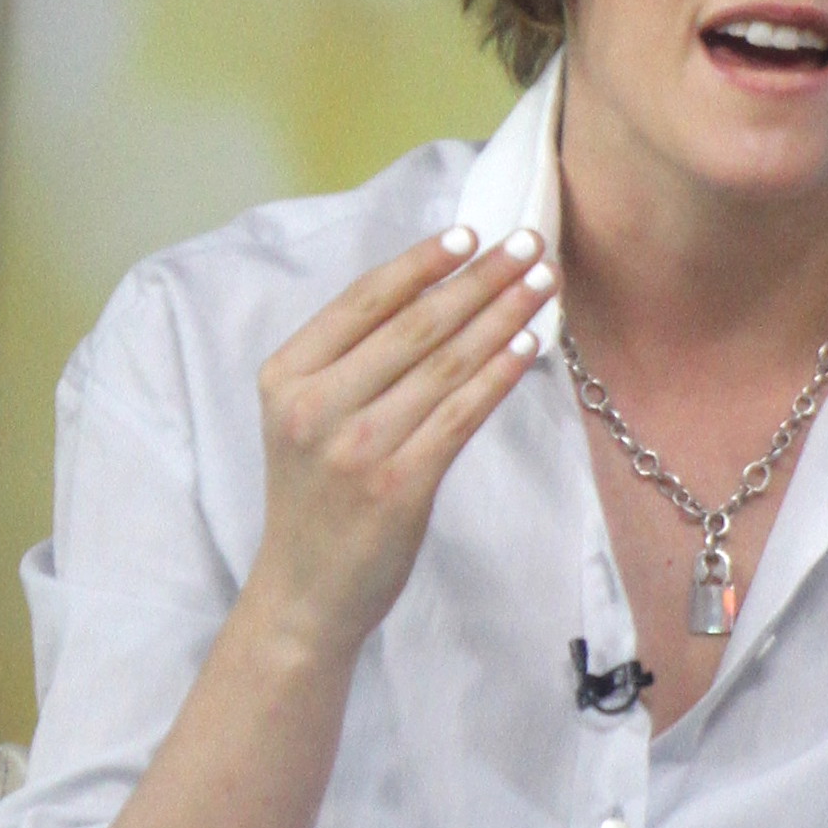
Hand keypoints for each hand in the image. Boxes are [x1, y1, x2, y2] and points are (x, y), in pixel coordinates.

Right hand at [253, 225, 556, 654]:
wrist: (305, 593)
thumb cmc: (315, 502)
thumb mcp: (307, 422)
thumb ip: (350, 365)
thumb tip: (436, 298)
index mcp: (286, 377)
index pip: (363, 301)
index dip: (422, 263)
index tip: (470, 234)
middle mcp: (316, 406)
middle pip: (413, 324)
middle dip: (479, 278)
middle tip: (528, 243)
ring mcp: (356, 447)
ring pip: (443, 364)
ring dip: (501, 315)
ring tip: (541, 283)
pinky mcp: (398, 486)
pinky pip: (459, 415)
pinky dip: (497, 374)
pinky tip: (528, 344)